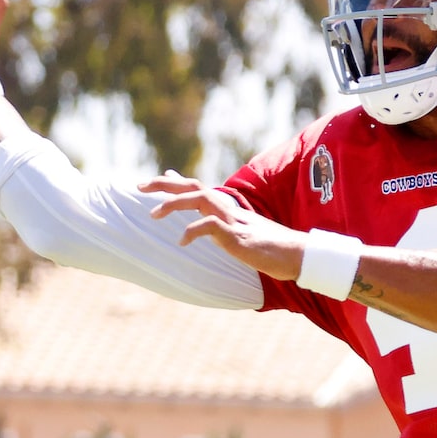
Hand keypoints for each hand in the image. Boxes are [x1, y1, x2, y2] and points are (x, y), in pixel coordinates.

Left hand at [140, 175, 305, 280]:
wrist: (297, 255)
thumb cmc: (271, 247)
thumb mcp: (240, 232)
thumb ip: (221, 223)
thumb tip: (202, 219)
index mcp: (227, 209)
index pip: (196, 187)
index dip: (173, 182)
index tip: (151, 182)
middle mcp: (228, 209)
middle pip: (193, 186)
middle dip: (165, 185)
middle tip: (139, 186)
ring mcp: (233, 221)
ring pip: (199, 200)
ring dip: (174, 203)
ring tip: (153, 214)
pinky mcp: (237, 236)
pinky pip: (209, 227)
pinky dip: (192, 231)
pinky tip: (181, 242)